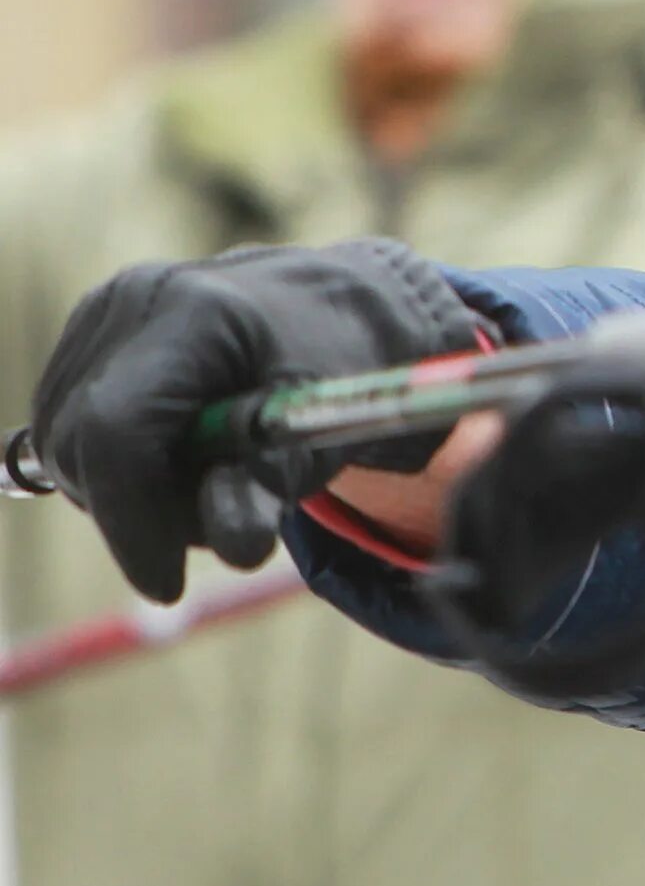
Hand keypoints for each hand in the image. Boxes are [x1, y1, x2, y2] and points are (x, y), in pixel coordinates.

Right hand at [31, 239, 481, 601]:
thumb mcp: (325, 434)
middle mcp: (137, 300)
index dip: (131, 520)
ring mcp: (104, 311)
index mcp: (199, 312)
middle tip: (217, 516)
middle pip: (80, 444)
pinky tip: (181, 452)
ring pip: (64, 444)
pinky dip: (116, 463)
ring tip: (213, 475)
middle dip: (138, 510)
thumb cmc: (338, 370)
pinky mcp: (90, 331)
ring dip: (127, 490)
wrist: (338, 308)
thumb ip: (273, 488)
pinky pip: (67, 427)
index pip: (118, 430)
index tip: (167, 585)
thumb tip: (238, 551)